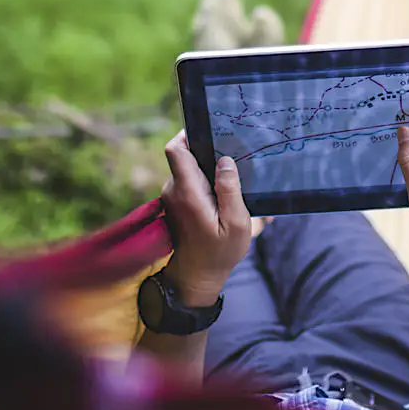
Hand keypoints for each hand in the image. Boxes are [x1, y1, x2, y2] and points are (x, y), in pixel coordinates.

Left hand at [158, 131, 250, 307]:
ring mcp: (173, 196)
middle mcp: (174, 190)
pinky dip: (204, 180)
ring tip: (232, 175)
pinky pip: (189, 180)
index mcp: (187, 191)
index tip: (212, 131)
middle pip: (184, 155)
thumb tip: (226, 160)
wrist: (195, 279)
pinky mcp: (176, 203)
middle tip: (232, 152)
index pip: (176, 149)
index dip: (189, 133)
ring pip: (188, 168)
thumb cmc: (218, 253)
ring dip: (207, 167)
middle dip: (206, 150)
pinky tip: (223, 191)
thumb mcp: (236, 224)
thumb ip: (230, 190)